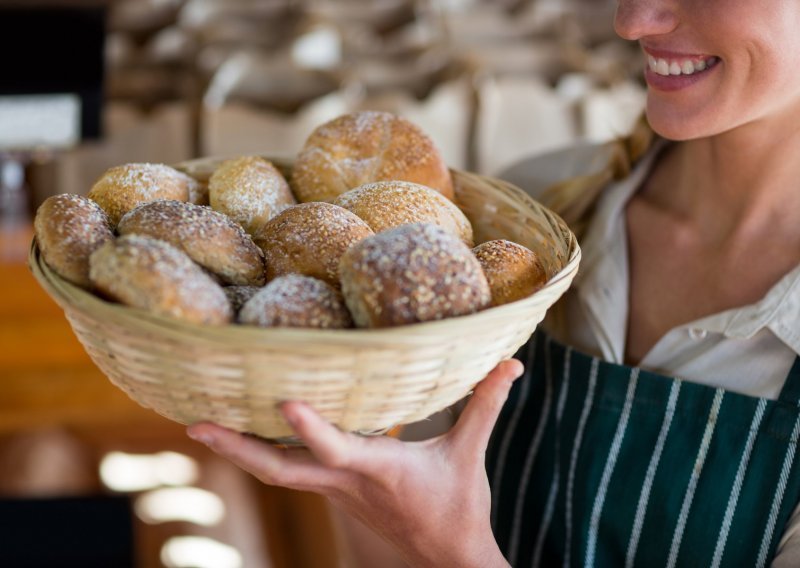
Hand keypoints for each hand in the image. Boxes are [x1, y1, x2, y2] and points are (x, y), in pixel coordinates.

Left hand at [187, 359, 522, 567]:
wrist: (446, 559)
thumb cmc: (458, 506)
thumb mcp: (470, 454)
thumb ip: (485, 405)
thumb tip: (513, 362)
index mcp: (378, 470)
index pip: (338, 450)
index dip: (311, 429)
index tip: (283, 401)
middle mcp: (346, 482)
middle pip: (279, 470)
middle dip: (236, 448)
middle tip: (194, 425)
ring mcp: (334, 490)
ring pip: (275, 472)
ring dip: (238, 450)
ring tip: (199, 425)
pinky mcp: (334, 491)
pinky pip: (288, 471)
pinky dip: (261, 453)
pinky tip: (243, 435)